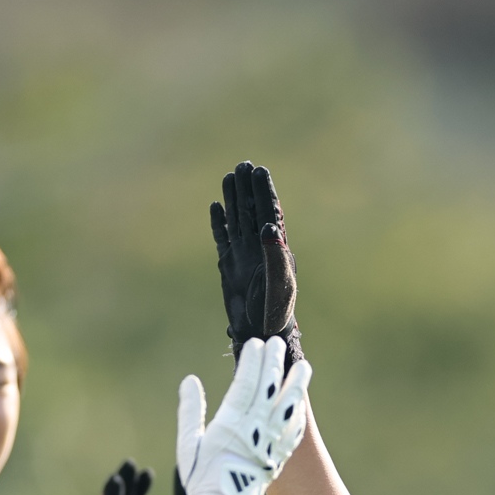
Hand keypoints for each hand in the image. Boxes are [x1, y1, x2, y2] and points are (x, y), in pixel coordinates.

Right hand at [177, 336, 312, 494]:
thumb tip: (190, 381)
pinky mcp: (280, 457)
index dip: (252, 362)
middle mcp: (255, 430)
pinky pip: (294, 430)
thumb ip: (190, 410)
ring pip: (289, 407)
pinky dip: (298, 413)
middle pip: (270, 389)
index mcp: (232, 424)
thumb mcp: (188, 443)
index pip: (246, 384)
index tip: (255, 343)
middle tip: (277, 343)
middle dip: (274, 363)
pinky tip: (300, 402)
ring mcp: (271, 444)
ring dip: (297, 385)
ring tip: (303, 366)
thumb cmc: (201, 478)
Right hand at [211, 160, 300, 361]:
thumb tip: (270, 227)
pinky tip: (216, 207)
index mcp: (275, 248)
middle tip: (244, 165)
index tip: (260, 171)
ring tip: (230, 176)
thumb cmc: (274, 310)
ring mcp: (243, 254)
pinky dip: (219, 222)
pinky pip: (223, 238)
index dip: (264, 192)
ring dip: (233, 198)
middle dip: (248, 188)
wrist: (259, 329)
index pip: (269, 212)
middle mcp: (259, 247)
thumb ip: (274, 254)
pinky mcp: (229, 265)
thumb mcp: (278, 282)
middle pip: (252, 210)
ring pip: (237, 220)